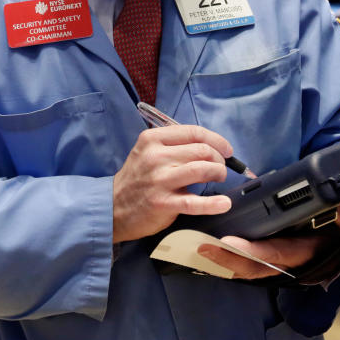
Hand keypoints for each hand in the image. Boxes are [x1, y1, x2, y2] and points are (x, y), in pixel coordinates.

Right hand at [112, 124, 233, 242]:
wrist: (113, 207)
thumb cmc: (137, 179)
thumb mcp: (147, 152)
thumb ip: (173, 145)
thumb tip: (209, 146)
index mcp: (153, 139)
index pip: (193, 132)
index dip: (216, 140)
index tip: (227, 150)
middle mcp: (156, 156)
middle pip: (202, 150)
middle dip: (219, 159)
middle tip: (220, 168)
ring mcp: (159, 180)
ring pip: (202, 169)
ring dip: (218, 173)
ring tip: (218, 179)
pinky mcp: (163, 203)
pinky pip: (195, 202)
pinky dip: (214, 203)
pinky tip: (223, 204)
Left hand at [196, 203, 339, 279]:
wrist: (338, 236)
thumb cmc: (338, 224)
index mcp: (305, 252)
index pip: (276, 254)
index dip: (253, 251)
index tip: (231, 243)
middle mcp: (288, 263)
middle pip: (253, 267)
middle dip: (227, 259)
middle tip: (202, 247)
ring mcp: (276, 263)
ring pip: (245, 268)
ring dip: (222, 261)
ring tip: (198, 248)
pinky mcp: (265, 259)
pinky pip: (243, 263)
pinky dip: (225, 259)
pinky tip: (205, 251)